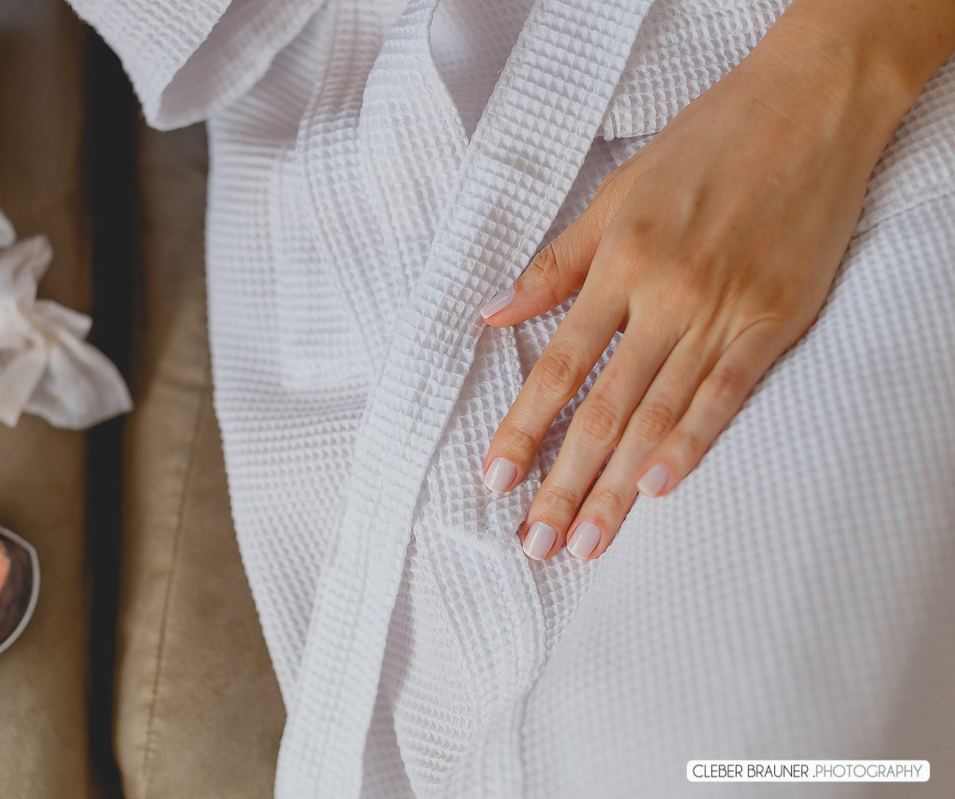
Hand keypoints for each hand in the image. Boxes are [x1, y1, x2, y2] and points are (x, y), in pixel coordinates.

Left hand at [479, 0, 953, 560]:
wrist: (809, 108)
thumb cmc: (704, 145)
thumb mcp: (615, 193)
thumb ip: (555, 264)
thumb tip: (493, 314)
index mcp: (616, 263)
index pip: (557, 365)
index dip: (524, 427)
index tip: (497, 479)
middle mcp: (662, 296)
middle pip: (602, 408)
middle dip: (566, 482)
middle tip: (537, 543)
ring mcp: (721, 312)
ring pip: (658, 415)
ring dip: (620, 484)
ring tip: (588, 540)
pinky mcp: (773, 320)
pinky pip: (727, 393)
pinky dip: (694, 442)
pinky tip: (662, 489)